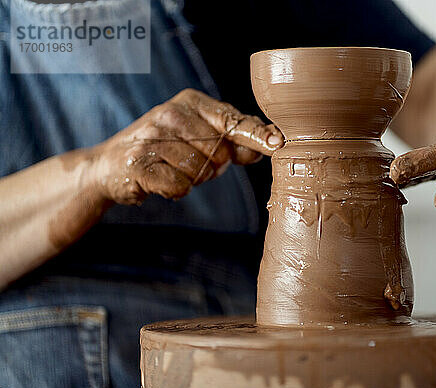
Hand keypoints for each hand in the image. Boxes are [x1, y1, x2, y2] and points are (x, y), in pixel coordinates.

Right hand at [91, 88, 283, 204]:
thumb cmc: (165, 150)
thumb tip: (269, 143)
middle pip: (220, 153)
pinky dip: (176, 191)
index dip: (256, 135)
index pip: (232, 120)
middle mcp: (170, 114)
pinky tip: (161, 181)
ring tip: (171, 169)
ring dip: (193, 180)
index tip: (277, 143)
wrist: (110, 165)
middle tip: (189, 162)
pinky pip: (180, 187)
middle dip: (212, 167)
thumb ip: (234, 140)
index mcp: (190, 102)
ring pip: (201, 172)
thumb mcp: (199, 137)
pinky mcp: (138, 164)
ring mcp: (152, 137)